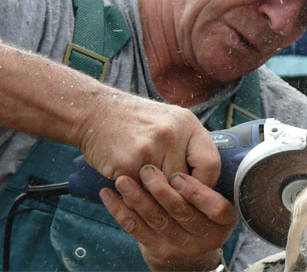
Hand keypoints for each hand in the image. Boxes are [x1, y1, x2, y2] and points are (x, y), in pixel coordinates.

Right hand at [76, 93, 220, 187]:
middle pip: (185, 183)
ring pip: (162, 191)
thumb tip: (205, 184)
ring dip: (152, 194)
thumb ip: (188, 147)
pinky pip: (139, 192)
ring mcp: (151, 147)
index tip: (192, 191)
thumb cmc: (135, 121)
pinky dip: (134, 192)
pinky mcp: (129, 162)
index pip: (211, 165)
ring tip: (142, 183)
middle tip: (161, 189)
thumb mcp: (169, 122)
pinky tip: (126, 177)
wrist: (95, 111)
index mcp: (188, 123)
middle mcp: (173, 134)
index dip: (204, 184)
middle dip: (174, 192)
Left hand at [100, 165, 238, 270]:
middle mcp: (208, 236)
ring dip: (137, 198)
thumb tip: (184, 143)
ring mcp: (183, 246)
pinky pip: (136, 229)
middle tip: (145, 170)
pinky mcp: (159, 251)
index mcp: (225, 219)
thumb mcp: (211, 191)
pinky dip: (120, 211)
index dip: (196, 193)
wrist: (185, 243)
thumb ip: (204, 171)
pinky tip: (108, 194)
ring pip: (157, 219)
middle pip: (183, 212)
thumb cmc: (197, 202)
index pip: (217, 207)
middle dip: (162, 191)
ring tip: (122, 179)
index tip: (177, 176)